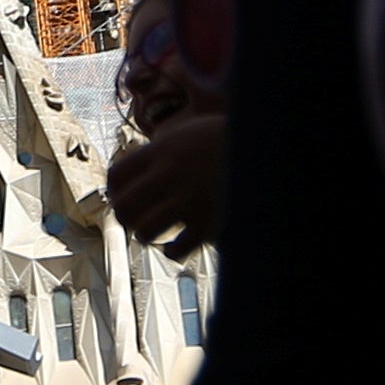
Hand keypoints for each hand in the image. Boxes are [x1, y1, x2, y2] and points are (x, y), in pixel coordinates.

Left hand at [110, 118, 226, 252]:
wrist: (269, 152)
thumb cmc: (230, 143)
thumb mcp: (193, 134)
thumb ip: (165, 149)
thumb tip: (139, 166)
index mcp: (164, 149)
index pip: (117, 175)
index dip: (115, 189)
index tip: (122, 195)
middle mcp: (172, 174)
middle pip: (123, 206)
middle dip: (125, 216)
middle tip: (135, 218)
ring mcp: (189, 201)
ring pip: (144, 232)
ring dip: (146, 234)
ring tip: (156, 230)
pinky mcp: (208, 225)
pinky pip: (175, 250)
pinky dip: (172, 251)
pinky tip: (178, 244)